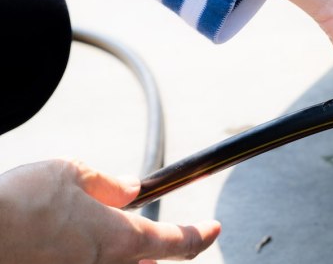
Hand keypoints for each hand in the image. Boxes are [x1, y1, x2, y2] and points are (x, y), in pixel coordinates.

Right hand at [0, 159, 219, 263]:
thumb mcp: (70, 173)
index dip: (201, 235)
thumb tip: (129, 190)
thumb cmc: (19, 203)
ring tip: (108, 236)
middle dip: (156, 251)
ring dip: (123, 256)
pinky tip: (67, 241)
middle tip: (159, 237)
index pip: (177, 241)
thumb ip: (107, 183)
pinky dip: (87, 255)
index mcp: (118, 238)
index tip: (215, 228)